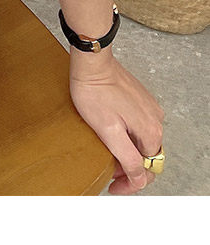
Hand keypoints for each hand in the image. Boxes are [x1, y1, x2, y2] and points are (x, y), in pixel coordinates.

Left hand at [68, 51, 164, 194]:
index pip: (148, 170)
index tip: (114, 186)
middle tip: (109, 171)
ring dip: (128, 151)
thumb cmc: (95, 92)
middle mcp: (155, 120)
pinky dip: (128, 135)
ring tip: (108, 153)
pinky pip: (138, 125)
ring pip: (142, 140)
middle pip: (147, 156)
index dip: (130, 183)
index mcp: (150, 131)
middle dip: (129, 168)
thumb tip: (139, 177)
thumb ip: (127, 157)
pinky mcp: (140, 99)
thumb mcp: (108, 131)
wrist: (92, 62)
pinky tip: (112, 134)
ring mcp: (149, 108)